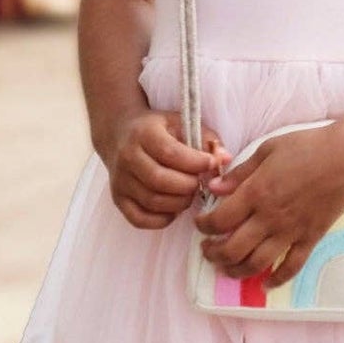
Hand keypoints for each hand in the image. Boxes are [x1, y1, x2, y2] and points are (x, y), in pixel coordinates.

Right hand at [105, 109, 231, 230]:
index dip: (195, 163)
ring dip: (179, 203)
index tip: (212, 164)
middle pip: (160, 180)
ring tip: (190, 193)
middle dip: (188, 186)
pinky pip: (140, 219)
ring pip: (152, 201)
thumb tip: (225, 159)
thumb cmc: (159, 129)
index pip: (170, 153)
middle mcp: (128, 157)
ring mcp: (120, 181)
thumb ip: (206, 139)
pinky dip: (162, 219)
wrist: (120, 133)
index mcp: (144, 133)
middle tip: (200, 183)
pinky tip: (174, 209)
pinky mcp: (118, 199)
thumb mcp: (181, 123)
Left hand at [193, 124, 343, 288]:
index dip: (204, 226)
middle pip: (232, 248)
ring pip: (256, 263)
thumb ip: (241, 172)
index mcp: (256, 193)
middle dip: (214, 254)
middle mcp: (269, 218)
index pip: (220, 220)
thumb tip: (214, 187)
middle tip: (207, 250)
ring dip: (236, 270)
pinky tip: (265, 283)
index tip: (200, 223)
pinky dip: (276, 280)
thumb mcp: (268, 149)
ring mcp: (290, 232)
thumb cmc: (307, 146)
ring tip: (226, 268)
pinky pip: (291, 267)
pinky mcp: (309, 239)